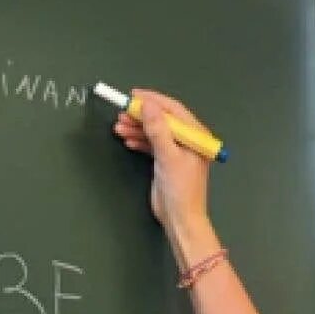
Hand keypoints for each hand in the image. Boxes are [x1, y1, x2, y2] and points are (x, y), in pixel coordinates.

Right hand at [113, 89, 211, 231]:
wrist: (180, 218)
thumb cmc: (180, 189)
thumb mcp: (168, 156)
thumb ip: (158, 130)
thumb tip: (148, 105)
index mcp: (196, 135)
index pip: (173, 110)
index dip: (153, 100)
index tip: (133, 95)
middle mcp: (188, 140)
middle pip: (162, 119)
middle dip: (141, 115)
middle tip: (121, 113)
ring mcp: (177, 150)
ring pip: (155, 132)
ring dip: (137, 128)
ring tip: (118, 126)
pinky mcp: (167, 160)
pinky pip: (152, 144)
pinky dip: (140, 140)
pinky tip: (127, 139)